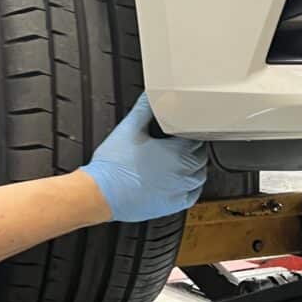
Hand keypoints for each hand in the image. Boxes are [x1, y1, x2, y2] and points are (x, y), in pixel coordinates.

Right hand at [81, 92, 206, 221]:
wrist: (101, 193)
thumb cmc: (114, 165)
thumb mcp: (129, 128)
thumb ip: (144, 108)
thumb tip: (152, 95)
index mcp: (178, 152)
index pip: (197, 137)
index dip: (190, 131)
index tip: (182, 129)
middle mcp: (184, 173)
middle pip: (200, 156)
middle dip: (193, 147)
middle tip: (180, 142)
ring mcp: (180, 191)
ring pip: (200, 175)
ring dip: (194, 166)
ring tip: (182, 159)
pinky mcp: (172, 205)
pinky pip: (193, 195)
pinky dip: (192, 187)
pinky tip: (183, 182)